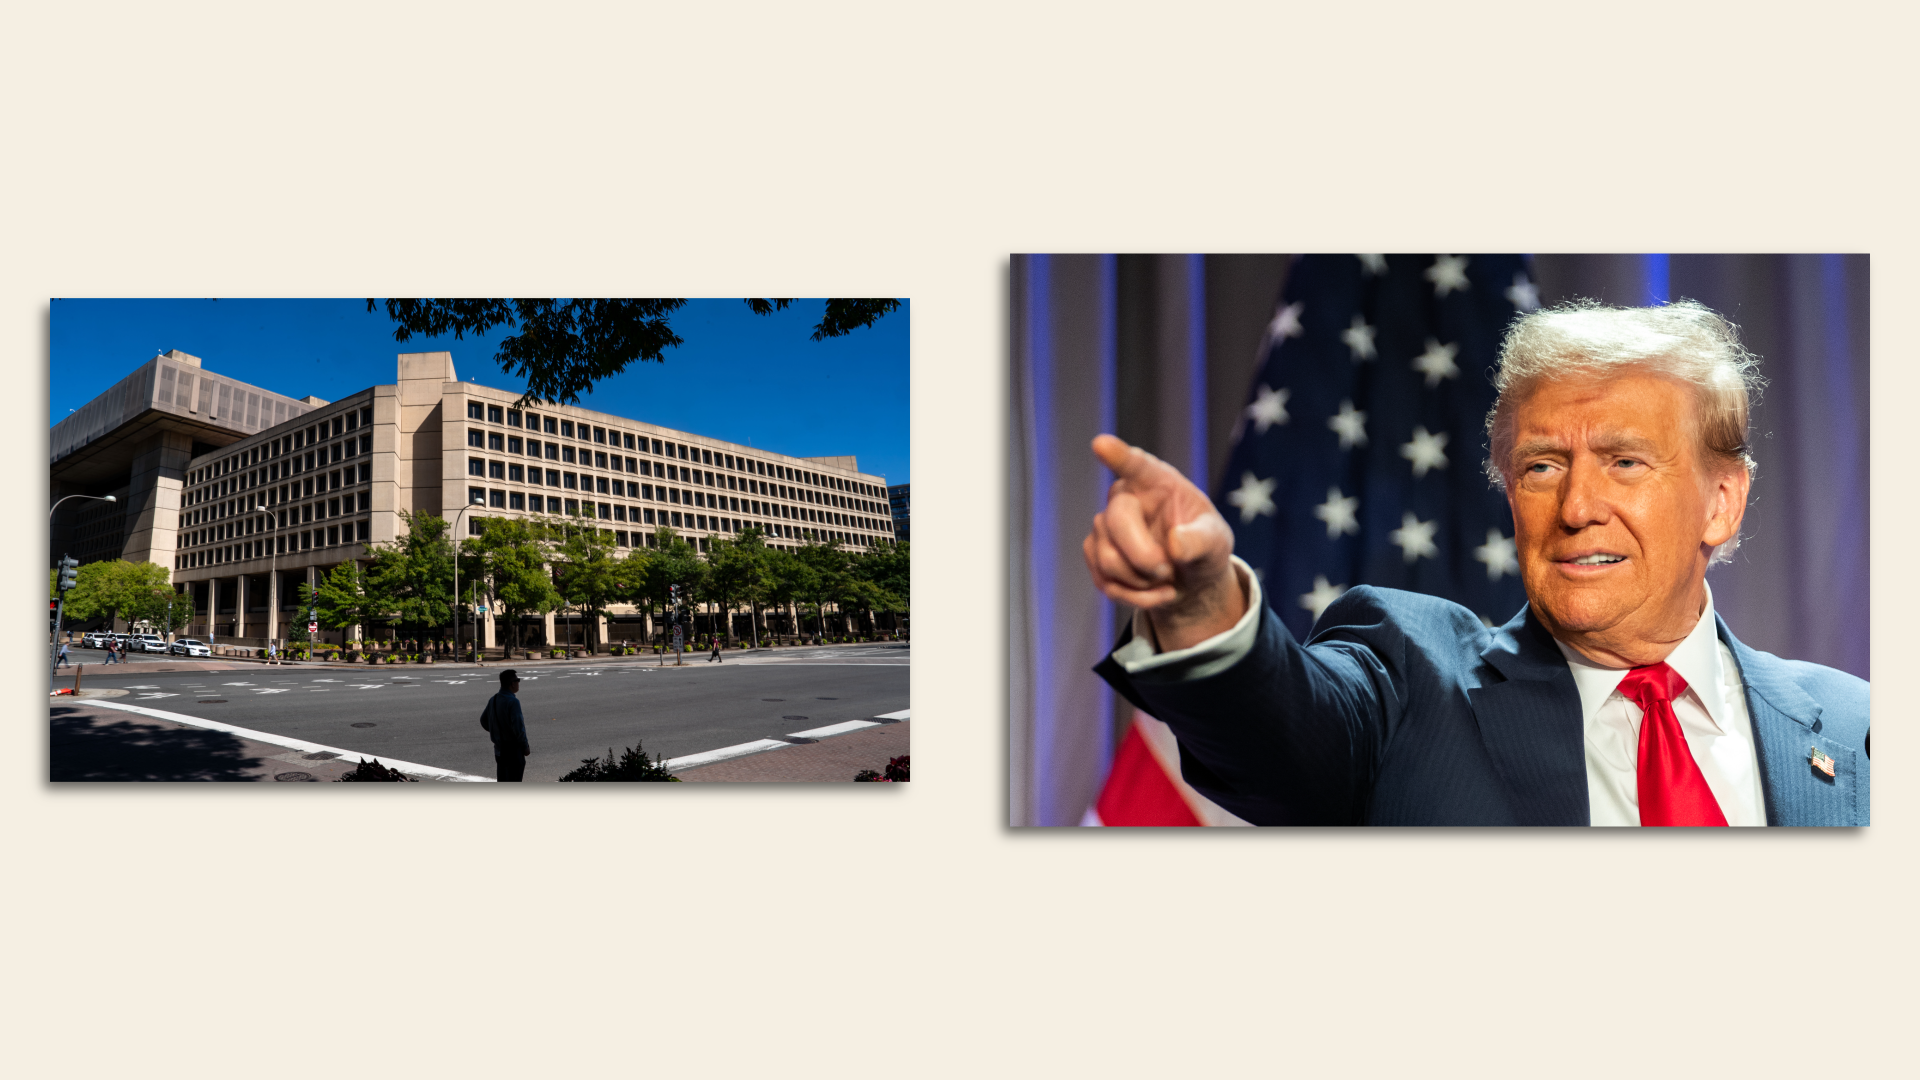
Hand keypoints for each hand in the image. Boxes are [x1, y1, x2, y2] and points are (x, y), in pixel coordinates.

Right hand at [1083, 435, 1245, 651]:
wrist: (1188, 578)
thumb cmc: (1203, 547)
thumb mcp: (1216, 543)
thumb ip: (1200, 541)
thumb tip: (1175, 545)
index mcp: (1157, 481)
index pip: (1135, 465)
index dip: (1118, 456)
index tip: (1100, 444)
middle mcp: (1125, 497)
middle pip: (1115, 522)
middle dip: (1144, 557)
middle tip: (1169, 571)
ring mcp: (1104, 525)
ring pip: (1108, 559)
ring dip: (1142, 582)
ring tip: (1167, 580)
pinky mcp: (1095, 553)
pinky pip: (1105, 581)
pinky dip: (1135, 596)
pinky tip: (1155, 592)